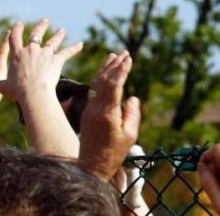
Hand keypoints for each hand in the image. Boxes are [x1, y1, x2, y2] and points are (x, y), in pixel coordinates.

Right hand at [0, 19, 82, 101]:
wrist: (33, 92)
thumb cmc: (18, 91)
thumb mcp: (5, 87)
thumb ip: (2, 83)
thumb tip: (0, 85)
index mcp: (17, 55)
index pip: (15, 38)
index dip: (17, 29)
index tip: (19, 24)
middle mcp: (31, 51)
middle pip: (36, 34)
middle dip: (41, 26)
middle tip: (45, 20)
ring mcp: (45, 54)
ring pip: (52, 42)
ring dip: (58, 35)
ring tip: (62, 30)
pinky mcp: (56, 60)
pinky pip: (67, 52)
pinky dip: (75, 48)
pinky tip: (81, 44)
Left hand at [78, 52, 140, 181]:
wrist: (91, 166)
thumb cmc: (114, 153)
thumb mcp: (130, 135)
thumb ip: (132, 114)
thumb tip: (132, 98)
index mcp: (107, 113)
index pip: (114, 85)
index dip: (121, 70)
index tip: (129, 58)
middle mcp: (95, 109)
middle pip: (104, 81)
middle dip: (114, 65)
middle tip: (124, 53)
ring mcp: (89, 110)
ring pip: (96, 84)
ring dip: (104, 69)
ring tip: (112, 56)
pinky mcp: (87, 114)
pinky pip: (93, 91)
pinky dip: (99, 79)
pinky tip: (104, 73)